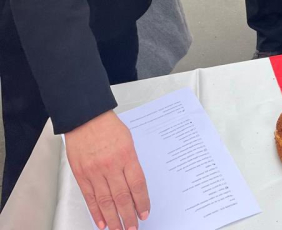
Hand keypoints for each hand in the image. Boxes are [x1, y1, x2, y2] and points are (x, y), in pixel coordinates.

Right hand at [65, 111, 149, 229]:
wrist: (85, 118)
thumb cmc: (108, 127)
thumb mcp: (127, 140)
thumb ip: (131, 162)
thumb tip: (135, 185)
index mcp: (126, 155)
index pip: (137, 184)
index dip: (141, 202)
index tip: (144, 213)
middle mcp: (111, 165)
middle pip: (122, 197)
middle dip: (128, 216)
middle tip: (133, 228)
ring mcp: (95, 172)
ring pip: (106, 201)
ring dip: (113, 219)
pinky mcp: (81, 175)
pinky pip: (90, 198)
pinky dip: (96, 212)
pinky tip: (102, 223)